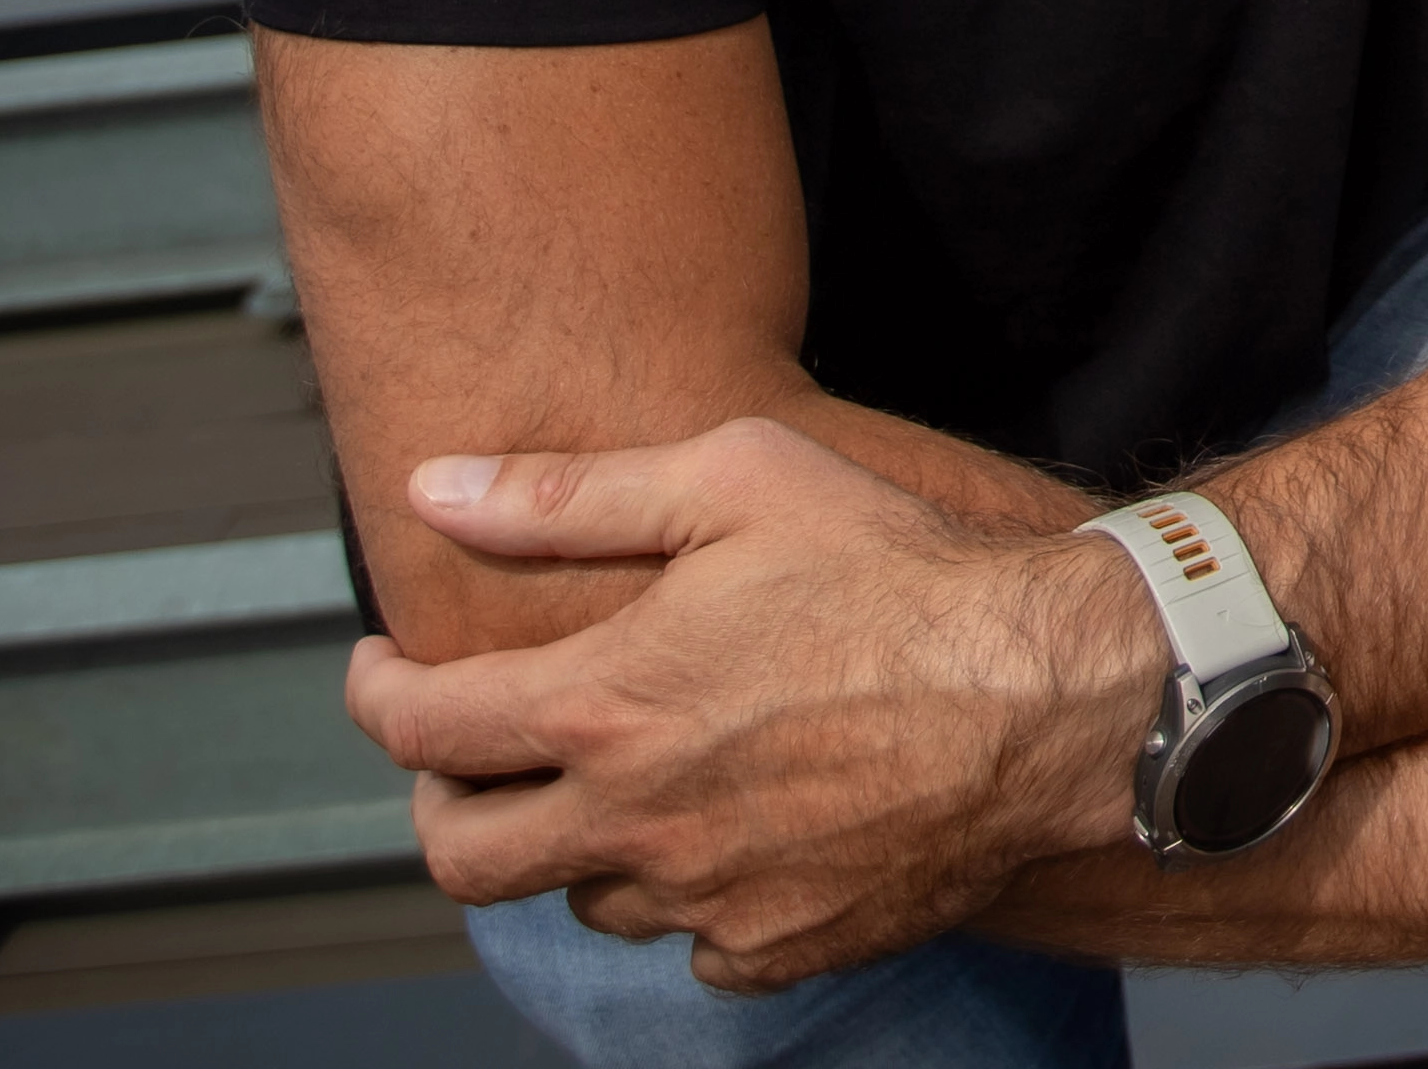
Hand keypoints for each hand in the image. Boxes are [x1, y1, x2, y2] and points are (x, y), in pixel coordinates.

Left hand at [346, 417, 1157, 990]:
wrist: (1050, 692)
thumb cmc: (899, 567)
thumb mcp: (737, 481)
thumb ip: (570, 494)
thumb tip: (432, 489)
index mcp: (604, 703)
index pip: (419, 728)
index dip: (378, 693)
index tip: (384, 670)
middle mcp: (633, 820)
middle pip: (462, 857)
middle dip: (443, 804)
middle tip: (473, 757)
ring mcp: (705, 898)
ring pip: (583, 898)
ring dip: (580, 843)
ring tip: (632, 775)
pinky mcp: (778, 947)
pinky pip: (693, 944)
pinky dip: (690, 895)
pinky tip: (737, 829)